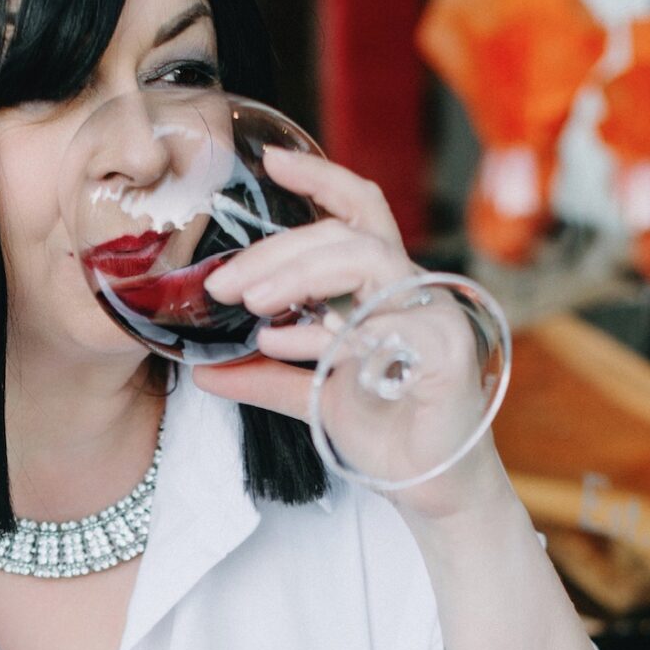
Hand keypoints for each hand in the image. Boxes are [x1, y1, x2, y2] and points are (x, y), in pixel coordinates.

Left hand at [193, 148, 504, 516]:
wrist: (429, 488)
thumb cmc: (386, 432)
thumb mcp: (312, 396)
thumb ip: (265, 376)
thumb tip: (205, 372)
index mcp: (384, 286)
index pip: (356, 212)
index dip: (319, 179)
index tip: (270, 161)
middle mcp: (411, 288)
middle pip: (343, 234)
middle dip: (276, 251)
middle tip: (223, 283)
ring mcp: (433, 313)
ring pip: (363, 259)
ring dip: (297, 273)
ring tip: (249, 303)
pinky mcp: (444, 349)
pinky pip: (380, 323)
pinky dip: (323, 331)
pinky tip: (279, 342)